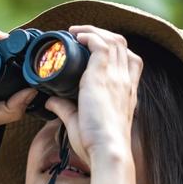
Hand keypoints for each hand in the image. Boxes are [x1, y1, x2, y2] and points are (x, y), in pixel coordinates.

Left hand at [42, 25, 142, 167]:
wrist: (108, 151)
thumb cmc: (97, 144)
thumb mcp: (79, 122)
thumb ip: (65, 108)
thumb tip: (50, 101)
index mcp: (127, 93)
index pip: (131, 61)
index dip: (117, 51)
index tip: (96, 50)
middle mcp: (125, 81)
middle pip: (121, 45)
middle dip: (103, 35)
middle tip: (82, 37)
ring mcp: (116, 77)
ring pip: (112, 40)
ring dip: (94, 32)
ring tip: (76, 32)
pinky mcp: (102, 76)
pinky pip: (100, 44)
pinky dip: (89, 36)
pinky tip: (76, 37)